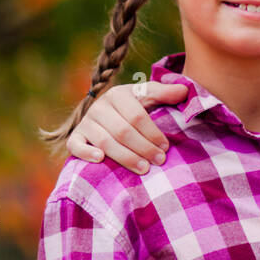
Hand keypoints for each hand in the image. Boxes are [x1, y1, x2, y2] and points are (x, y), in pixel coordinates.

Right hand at [66, 81, 188, 174]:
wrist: (108, 115)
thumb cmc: (134, 107)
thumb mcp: (148, 97)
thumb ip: (164, 93)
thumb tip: (184, 91)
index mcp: (118, 94)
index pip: (137, 116)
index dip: (152, 133)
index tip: (166, 147)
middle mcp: (99, 106)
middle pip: (122, 131)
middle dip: (143, 148)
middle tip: (159, 161)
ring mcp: (86, 122)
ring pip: (105, 142)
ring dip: (125, 157)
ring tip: (144, 169)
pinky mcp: (76, 137)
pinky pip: (75, 146)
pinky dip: (86, 153)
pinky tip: (100, 160)